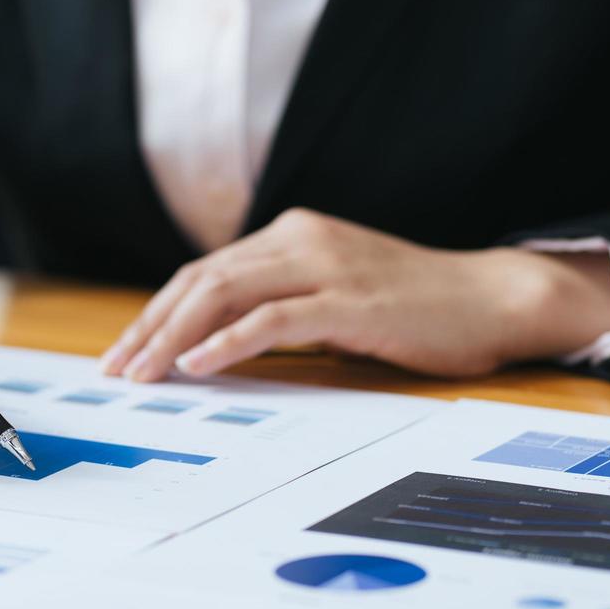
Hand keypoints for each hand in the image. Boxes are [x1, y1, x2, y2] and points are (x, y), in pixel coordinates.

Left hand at [101, 208, 609, 380]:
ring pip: (225, 294)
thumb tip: (215, 341)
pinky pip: (272, 320)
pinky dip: (227, 341)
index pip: (205, 272)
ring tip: (144, 373)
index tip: (126, 350)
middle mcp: (300, 240)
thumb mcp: (334, 292)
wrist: (491, 299)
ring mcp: (325, 266)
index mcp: (292, 235)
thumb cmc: (414, 307)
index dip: (158, 311)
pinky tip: (197, 365)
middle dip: (151, 326)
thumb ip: (282, 301)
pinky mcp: (349, 300)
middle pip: (202, 279)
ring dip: (174, 336)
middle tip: (118, 369)